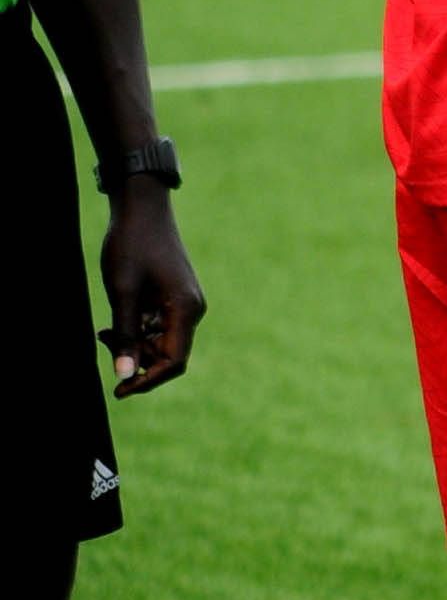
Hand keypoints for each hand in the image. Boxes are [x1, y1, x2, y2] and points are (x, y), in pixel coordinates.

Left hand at [97, 184, 203, 394]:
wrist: (142, 209)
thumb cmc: (132, 247)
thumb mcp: (122, 294)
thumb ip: (124, 335)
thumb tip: (124, 375)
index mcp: (186, 309)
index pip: (174, 360)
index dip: (148, 381)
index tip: (119, 390)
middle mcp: (191, 309)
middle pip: (168, 354)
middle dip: (136, 360)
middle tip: (103, 345)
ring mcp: (184, 303)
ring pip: (160, 342)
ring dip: (132, 345)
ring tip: (103, 331)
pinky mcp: (174, 297)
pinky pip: (158, 327)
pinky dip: (135, 331)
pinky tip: (113, 323)